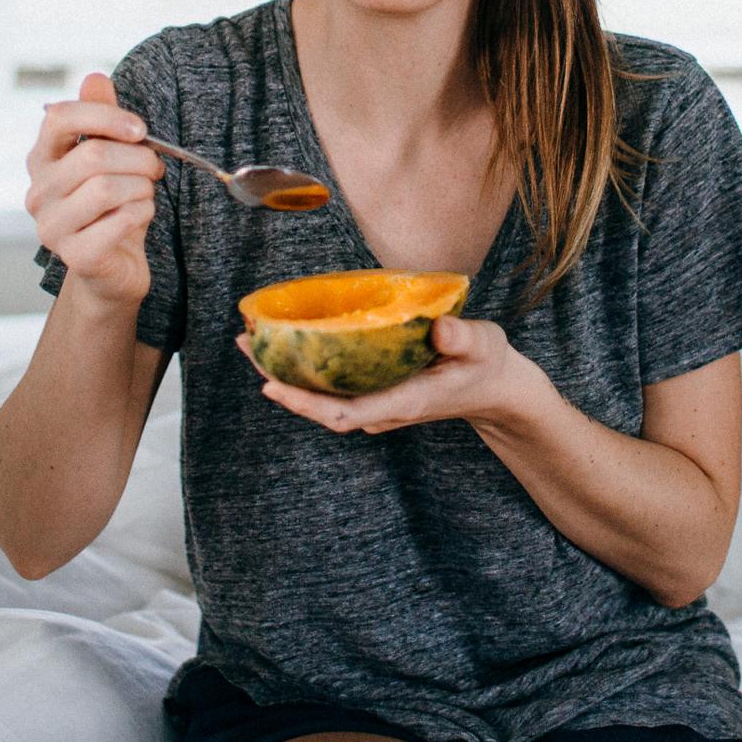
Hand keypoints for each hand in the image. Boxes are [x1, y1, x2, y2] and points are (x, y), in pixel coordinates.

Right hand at [24, 71, 163, 308]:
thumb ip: (101, 116)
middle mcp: (38, 192)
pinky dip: (143, 213)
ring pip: (107, 188)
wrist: (113, 269)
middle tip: (155, 167)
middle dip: (138, 158)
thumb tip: (94, 77)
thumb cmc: (112, 207)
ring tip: (144, 193)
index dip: (104, 115)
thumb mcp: (110, 157)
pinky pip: (122, 220)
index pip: (58, 118)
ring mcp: (51, 227)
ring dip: (142, 187)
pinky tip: (139, 216)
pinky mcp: (75, 256)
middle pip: (92, 155)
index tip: (139, 129)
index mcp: (42, 160)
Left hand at [236, 314, 544, 434]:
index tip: (271, 384)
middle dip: (280, 382)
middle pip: (320, 408)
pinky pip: (332, 388)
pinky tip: (289, 343)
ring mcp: (378, 404)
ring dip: (287, 374)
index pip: (344, 413)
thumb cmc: (486, 364)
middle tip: (247, 341)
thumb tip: (438, 328)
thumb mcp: (482, 346)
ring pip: (322, 398)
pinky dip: (306, 370)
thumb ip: (463, 338)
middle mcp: (383, 409)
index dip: (304, 404)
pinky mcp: (376, 393)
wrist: (495, 388)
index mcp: (403, 402)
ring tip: (253, 338)